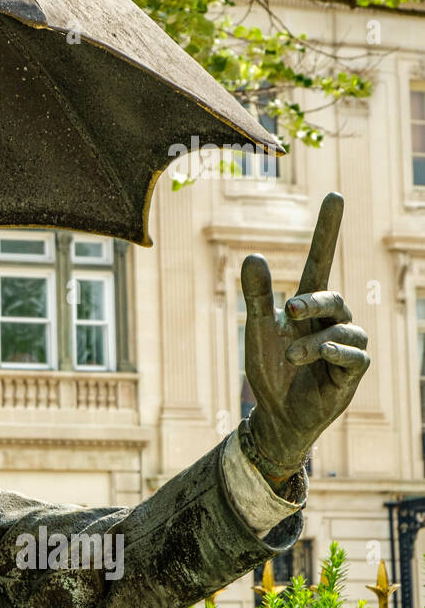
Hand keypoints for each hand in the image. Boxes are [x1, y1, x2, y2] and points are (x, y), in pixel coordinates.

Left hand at [240, 192, 368, 483]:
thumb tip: (254, 255)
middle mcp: (332, 320)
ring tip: (289, 355)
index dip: (328, 228)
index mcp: (308, 306)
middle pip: (332, 296)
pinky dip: (333, 355)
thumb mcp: (257, 330)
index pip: (321, 258)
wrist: (275, 413)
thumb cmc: (269, 369)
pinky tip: (314, 361)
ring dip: (313, 341)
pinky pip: (353, 355)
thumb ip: (257, 295)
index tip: (334, 194)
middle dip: (312, 301)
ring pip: (342, 329)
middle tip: (288, 309)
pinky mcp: (353, 372)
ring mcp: (346, 345)